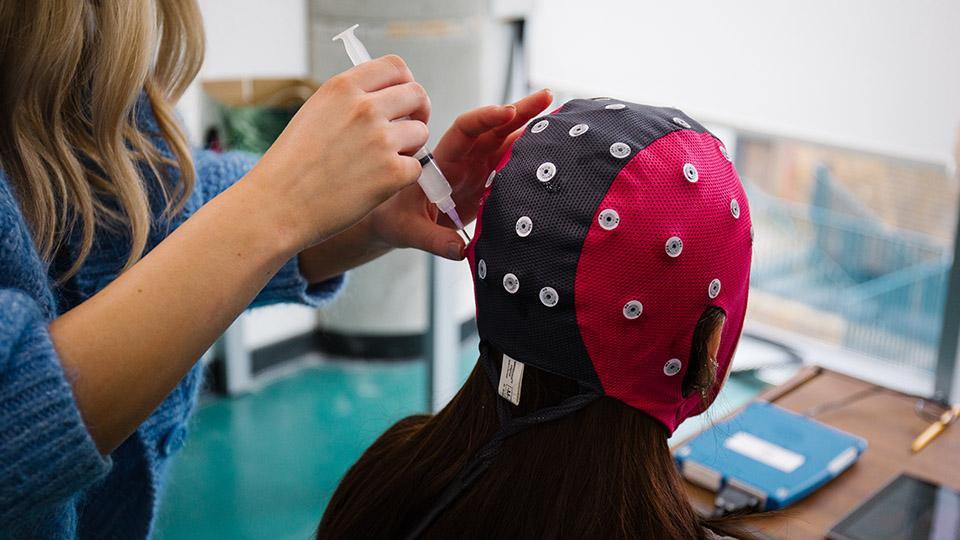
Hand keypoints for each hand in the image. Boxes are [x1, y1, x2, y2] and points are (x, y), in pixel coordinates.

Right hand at [250, 55, 430, 251]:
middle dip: (418, 112)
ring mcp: (380, 140)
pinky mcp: (391, 173)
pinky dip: (402, 176)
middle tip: (408, 129)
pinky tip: (378, 183)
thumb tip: (386, 96)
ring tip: (383, 161)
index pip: (395, 66)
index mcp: (343, 88)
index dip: (405, 82)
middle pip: (417, 95)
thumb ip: (350, 100)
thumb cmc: (292, 164)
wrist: (277, 205)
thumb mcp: (315, 112)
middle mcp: (364, 108)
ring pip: (421, 132)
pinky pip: (416, 167)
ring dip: (410, 147)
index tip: (403, 99)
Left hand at [364, 89, 553, 259]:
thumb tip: (460, 250)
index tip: (507, 112)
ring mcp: (477, 167)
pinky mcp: (487, 179)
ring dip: (530, 127)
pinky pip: (510, 160)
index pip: (464, 131)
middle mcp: (462, 158)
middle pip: (492, 128)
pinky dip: (530, 151)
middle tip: (546, 96)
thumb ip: (434, 239)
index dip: (485, 119)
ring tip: (558, 114)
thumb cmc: (396, 219)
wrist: (396, 221)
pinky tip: (551, 144)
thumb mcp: (410, 230)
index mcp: (442, 160)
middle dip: (519, 111)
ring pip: (506, 141)